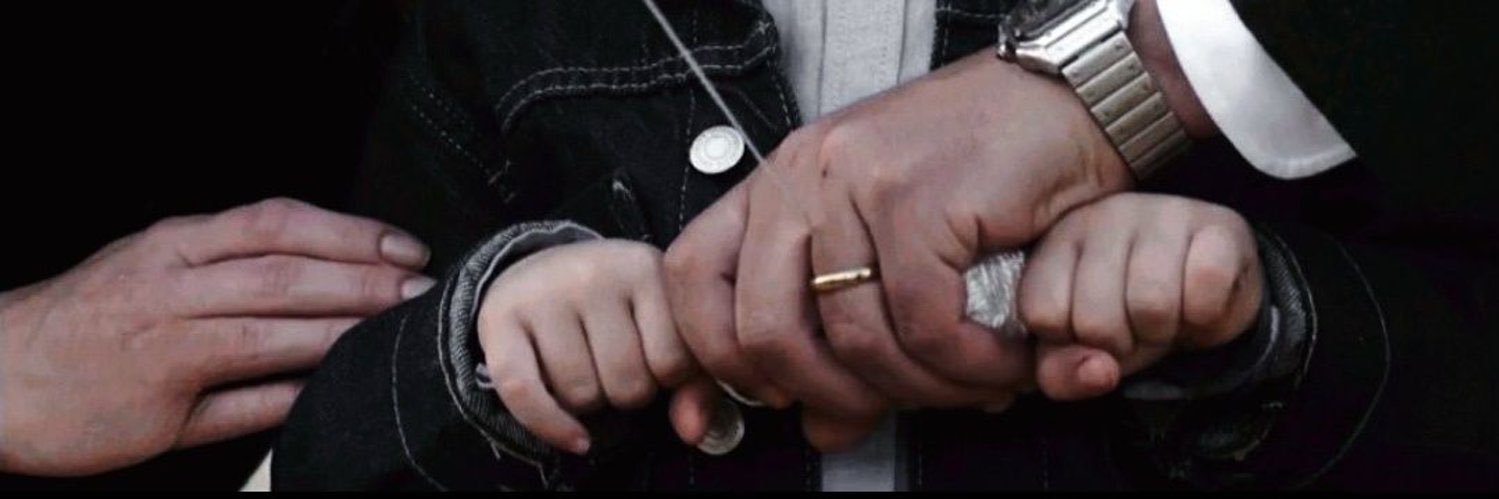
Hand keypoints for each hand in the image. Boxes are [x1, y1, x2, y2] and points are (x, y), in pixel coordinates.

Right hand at [0, 198, 430, 475]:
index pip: (277, 223)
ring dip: (345, 332)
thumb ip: (233, 264)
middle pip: (286, 274)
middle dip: (366, 282)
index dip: (350, 232)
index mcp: (176, 246)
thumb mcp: (155, 266)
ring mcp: (166, 347)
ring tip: (398, 331)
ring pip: (272, 332)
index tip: (406, 246)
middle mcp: (172, 287)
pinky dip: (298, 393)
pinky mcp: (160, 408)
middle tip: (423, 291)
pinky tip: (340, 387)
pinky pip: (246, 401)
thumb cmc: (90, 318)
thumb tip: (328, 272)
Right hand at [477, 239, 695, 454]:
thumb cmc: (620, 310)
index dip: (668, 379)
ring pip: (580, 395)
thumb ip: (695, 380)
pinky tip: (575, 438)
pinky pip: (523, 391)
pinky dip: (549, 426)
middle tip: (615, 366)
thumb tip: (693, 431)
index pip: (674, 361)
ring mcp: (545, 292)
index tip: (655, 359)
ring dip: (589, 403)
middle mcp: (595, 272)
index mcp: (646, 268)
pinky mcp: (501, 316)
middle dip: (627, 392)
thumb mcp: (665, 327)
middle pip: (627, 384)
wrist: (545, 269)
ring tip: (587, 369)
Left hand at [666, 49, 1133, 449]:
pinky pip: (926, 326)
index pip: (692, 277)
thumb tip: (821, 430)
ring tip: (971, 384)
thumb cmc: (980, 168)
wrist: (1064, 101)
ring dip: (923, 389)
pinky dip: (970, 365)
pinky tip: (1000, 362)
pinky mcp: (917, 200)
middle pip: (762, 330)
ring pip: (856, 340)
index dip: (719, 356)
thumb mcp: (893, 244)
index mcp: (780, 182)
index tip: (771, 395)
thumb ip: (846, 335)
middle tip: (887, 407)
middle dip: (828, 393)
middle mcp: (803, 175)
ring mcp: (855, 183)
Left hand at [1017, 193, 1262, 399]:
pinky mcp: (1218, 223)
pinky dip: (1207, 317)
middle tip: (1138, 327)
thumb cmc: (1131, 318)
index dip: (1074, 344)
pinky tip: (1200, 302)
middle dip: (1124, 344)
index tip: (1093, 334)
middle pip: (1097, 319)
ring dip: (1165, 332)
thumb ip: (1063, 373)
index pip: (1044, 313)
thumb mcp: (1083, 351)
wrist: (1207, 297)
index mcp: (1056, 243)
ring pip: (1152, 305)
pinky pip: (1206, 286)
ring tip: (1169, 316)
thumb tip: (1101, 372)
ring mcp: (1161, 212)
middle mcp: (1102, 217)